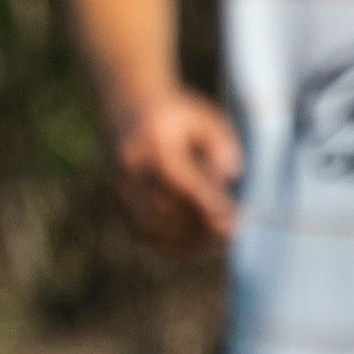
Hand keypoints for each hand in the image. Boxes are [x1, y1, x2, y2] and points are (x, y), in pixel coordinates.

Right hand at [110, 87, 242, 252]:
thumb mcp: (205, 118)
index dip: (206, 203)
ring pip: (150, 226)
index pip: (178, 179)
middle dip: (198, 227)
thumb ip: (220, 145)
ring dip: (184, 240)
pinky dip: (170, 244)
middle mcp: (130, 166)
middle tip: (230, 236)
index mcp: (151, 141)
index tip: (234, 219)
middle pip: (162, 208)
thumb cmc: (176, 115)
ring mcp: (120, 186)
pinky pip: (144, 232)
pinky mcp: (119, 202)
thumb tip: (228, 176)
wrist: (128, 107)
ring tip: (217, 244)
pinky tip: (197, 246)